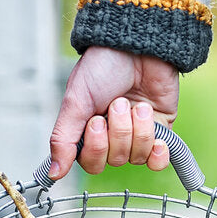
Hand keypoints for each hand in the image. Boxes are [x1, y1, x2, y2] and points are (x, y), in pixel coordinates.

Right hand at [49, 46, 179, 179]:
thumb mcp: (76, 101)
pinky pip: (159, 160)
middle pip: (116, 160)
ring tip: (138, 104)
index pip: (91, 163)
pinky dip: (158, 153)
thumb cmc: (102, 67)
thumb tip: (54, 173)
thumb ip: (64, 139)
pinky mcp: (162, 131)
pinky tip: (159, 141)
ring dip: (139, 129)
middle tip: (119, 102)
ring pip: (138, 156)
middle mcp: (112, 137)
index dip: (97, 147)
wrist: (138, 44)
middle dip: (119, 130)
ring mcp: (137, 135)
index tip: (97, 121)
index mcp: (88, 131)